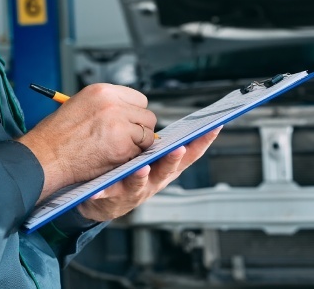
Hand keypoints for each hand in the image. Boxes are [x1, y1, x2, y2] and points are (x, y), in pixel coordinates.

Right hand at [18, 84, 156, 201]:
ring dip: (138, 144)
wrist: (45, 156)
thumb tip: (128, 113)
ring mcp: (120, 124)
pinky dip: (132, 157)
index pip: (139, 99)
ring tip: (120, 149)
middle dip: (140, 129)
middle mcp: (113, 104)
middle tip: (128, 140)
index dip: (135, 114)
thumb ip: (106, 106)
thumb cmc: (56, 135)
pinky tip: (115, 157)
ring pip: (148, 134)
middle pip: (147, 116)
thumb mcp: (80, 105)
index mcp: (102, 91)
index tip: (130, 123)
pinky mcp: (123, 145)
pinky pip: (140, 151)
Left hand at [77, 126, 221, 220]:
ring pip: (140, 183)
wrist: (101, 199)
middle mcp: (155, 181)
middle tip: (179, 148)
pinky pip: (107, 193)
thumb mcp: (150, 157)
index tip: (215, 127)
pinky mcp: (113, 197)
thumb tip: (163, 115)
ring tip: (141, 168)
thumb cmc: (130, 173)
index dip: (203, 142)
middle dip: (173, 159)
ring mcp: (135, 191)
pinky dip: (104, 192)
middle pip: (168, 170)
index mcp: (166, 169)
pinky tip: (98, 190)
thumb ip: (158, 141)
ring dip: (142, 176)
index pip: (190, 154)